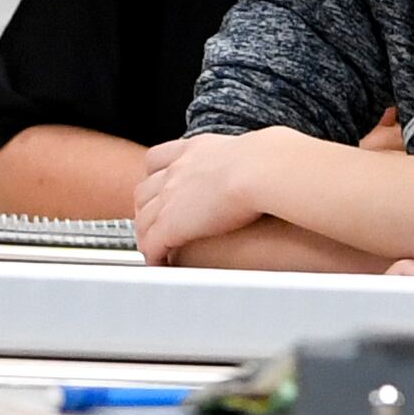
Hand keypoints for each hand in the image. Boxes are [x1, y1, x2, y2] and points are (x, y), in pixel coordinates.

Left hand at [135, 130, 295, 263]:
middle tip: (154, 222)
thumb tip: (270, 161)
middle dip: (144, 207)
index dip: (154, 175)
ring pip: (143, 220)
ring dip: (146, 235)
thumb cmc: (269, 162)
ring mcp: (169, 197)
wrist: (261, 170)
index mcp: (194, 150)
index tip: (158, 186)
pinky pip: (152, 245)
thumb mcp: (253, 151)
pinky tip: (161, 264)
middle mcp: (176, 171)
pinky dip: (153, 256)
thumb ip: (249, 158)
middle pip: (144, 190)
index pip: (157, 159)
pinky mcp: (170, 225)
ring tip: (155, 248)